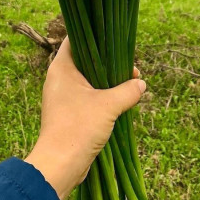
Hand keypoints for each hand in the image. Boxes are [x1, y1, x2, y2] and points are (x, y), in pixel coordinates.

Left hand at [24, 36, 146, 199]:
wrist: (60, 164)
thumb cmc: (79, 127)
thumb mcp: (108, 105)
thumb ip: (127, 91)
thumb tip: (141, 83)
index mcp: (62, 67)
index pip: (76, 39)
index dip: (95, 35)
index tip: (114, 38)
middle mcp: (59, 78)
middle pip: (85, 59)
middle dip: (108, 62)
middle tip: (129, 65)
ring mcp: (62, 95)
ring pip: (88, 79)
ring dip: (107, 81)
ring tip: (128, 82)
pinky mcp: (67, 111)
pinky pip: (86, 95)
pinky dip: (101, 95)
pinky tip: (119, 100)